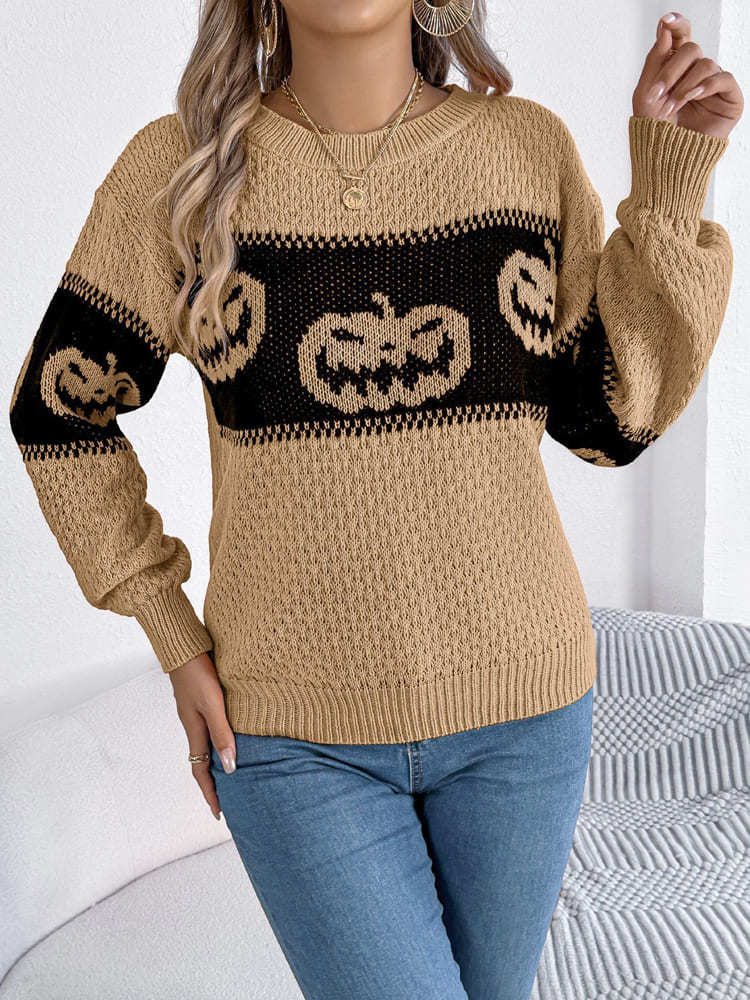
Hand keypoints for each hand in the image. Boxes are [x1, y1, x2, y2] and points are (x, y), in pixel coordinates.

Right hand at [168, 650, 236, 820]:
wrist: (184, 647)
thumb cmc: (198, 673)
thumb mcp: (213, 705)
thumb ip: (222, 734)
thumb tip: (230, 768)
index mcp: (195, 731)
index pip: (201, 772)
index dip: (210, 794)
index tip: (219, 814)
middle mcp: (194, 725)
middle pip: (203, 762)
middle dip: (214, 783)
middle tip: (230, 799)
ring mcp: (195, 713)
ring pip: (207, 745)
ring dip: (217, 762)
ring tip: (233, 773)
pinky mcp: (200, 700)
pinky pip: (210, 729)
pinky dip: (219, 741)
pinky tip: (231, 737)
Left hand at [633, 11, 742, 138]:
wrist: (666, 161)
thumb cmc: (655, 131)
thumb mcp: (646, 93)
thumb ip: (655, 59)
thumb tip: (665, 26)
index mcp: (676, 68)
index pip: (681, 37)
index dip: (677, 25)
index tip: (667, 20)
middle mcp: (696, 72)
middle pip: (691, 48)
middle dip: (671, 70)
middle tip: (657, 93)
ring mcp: (714, 84)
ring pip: (705, 64)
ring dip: (684, 85)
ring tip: (671, 108)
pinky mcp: (729, 98)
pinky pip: (723, 78)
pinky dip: (705, 86)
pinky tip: (692, 98)